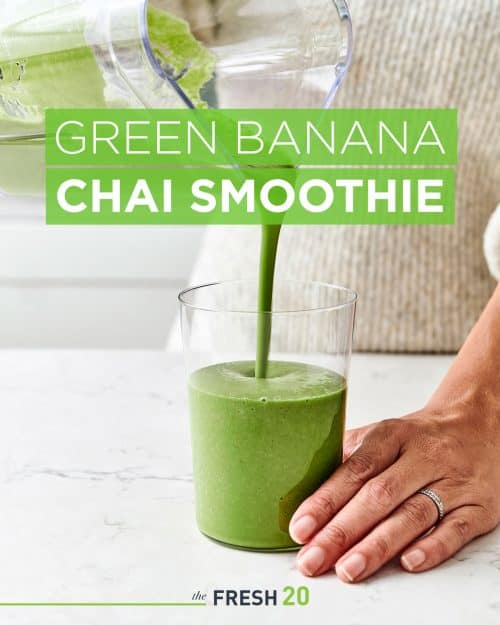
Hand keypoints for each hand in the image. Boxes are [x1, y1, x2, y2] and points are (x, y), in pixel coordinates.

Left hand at [289, 405, 499, 581]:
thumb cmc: (416, 437)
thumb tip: (302, 486)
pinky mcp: (479, 506)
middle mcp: (423, 456)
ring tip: (348, 569)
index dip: (326, 500)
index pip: (355, 469)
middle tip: (313, 558)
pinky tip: (407, 563)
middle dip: (342, 531)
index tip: (301, 528)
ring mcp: (453, 481)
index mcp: (392, 435)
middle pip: (379, 496)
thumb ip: (346, 457)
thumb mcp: (380, 434)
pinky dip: (433, 547)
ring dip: (379, 546)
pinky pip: (457, 529)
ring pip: (413, 515)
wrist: (476, 425)